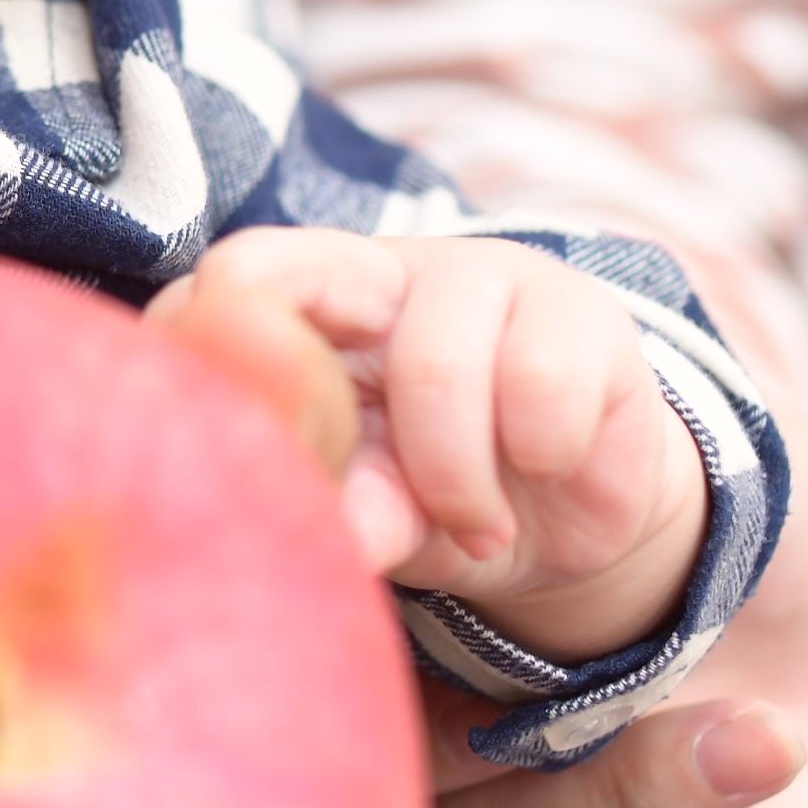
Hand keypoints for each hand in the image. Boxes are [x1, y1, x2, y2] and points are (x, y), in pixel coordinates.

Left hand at [155, 228, 707, 662]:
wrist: (568, 519)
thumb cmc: (427, 497)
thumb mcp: (369, 510)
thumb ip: (339, 504)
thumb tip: (326, 538)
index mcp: (303, 302)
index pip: (235, 277)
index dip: (227, 353)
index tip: (248, 454)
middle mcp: (381, 270)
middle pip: (306, 289)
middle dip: (328, 414)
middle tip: (370, 509)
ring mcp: (482, 273)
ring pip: (432, 366)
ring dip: (453, 479)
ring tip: (473, 524)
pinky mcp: (581, 308)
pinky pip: (540, 384)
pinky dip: (540, 457)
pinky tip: (543, 473)